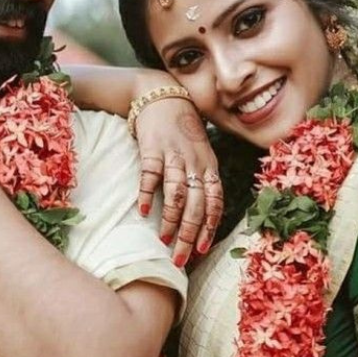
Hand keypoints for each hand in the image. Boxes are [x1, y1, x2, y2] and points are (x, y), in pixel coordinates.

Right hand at [135, 95, 222, 265]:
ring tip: (164, 240)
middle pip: (197, 205)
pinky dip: (147, 193)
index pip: (215, 203)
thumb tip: (199, 220)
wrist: (164, 97)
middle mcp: (195, 163)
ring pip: (178, 193)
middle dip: (189, 235)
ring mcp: (174, 156)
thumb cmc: (183, 133)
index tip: (201, 251)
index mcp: (210, 168)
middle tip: (180, 259)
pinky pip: (151, 174)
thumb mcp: (201, 156)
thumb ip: (201, 183)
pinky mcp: (153, 148)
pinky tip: (143, 211)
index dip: (209, 228)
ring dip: (171, 219)